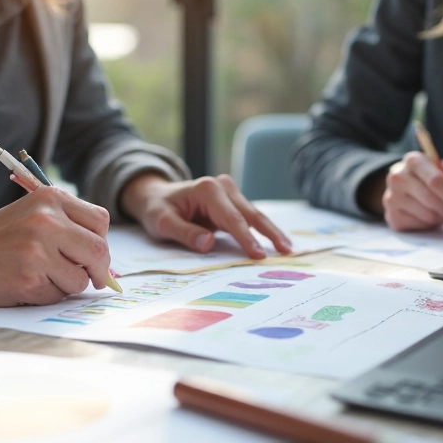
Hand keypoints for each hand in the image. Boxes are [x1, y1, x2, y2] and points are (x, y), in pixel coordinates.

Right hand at [0, 187, 111, 305]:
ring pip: (80, 278)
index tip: (93, 257)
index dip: (101, 242)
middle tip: (89, 279)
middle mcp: (46, 220)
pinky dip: (47, 296)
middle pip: (98, 250)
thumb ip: (66, 226)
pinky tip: (24, 284)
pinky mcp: (28, 277)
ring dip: (67, 285)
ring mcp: (37, 249)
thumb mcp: (31, 215)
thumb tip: (104, 257)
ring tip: (39, 276)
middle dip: (98, 270)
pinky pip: (58, 295)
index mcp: (50, 198)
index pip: (100, 221)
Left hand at [119, 173, 292, 258]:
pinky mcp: (232, 201)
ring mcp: (229, 192)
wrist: (156, 196)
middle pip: (251, 213)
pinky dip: (262, 230)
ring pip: (254, 214)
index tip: (258, 255)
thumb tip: (208, 244)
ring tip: (287, 249)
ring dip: (270, 232)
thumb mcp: (162, 223)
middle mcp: (222, 186)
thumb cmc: (158, 210)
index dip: (246, 238)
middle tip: (286, 251)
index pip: (231, 218)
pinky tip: (275, 243)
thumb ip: (184, 233)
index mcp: (207, 189)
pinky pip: (249, 217)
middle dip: (270, 233)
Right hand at [379, 151, 442, 231]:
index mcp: (413, 160)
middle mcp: (397, 177)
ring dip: (442, 218)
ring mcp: (391, 196)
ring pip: (427, 214)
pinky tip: (430, 218)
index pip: (435, 181)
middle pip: (431, 199)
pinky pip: (419, 225)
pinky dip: (430, 225)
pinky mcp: (391, 215)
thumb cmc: (430, 177)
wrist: (405, 187)